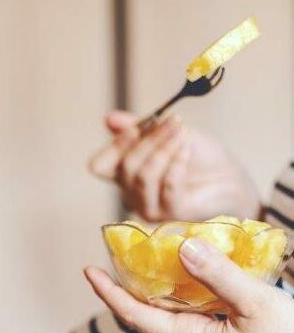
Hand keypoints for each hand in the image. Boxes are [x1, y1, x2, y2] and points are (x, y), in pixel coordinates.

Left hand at [84, 239, 293, 332]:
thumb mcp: (256, 306)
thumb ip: (219, 276)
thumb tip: (183, 247)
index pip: (133, 314)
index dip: (109, 292)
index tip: (89, 270)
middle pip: (148, 309)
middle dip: (131, 281)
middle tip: (124, 251)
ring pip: (173, 307)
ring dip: (160, 281)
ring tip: (153, 253)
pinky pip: (197, 307)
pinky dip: (189, 285)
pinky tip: (196, 268)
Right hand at [88, 110, 260, 221]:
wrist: (233, 180)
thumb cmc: (201, 160)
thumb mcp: (170, 135)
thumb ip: (141, 128)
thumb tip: (108, 119)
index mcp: (126, 176)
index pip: (99, 166)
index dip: (114, 146)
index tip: (137, 127)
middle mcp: (132, 195)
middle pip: (125, 166)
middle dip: (149, 140)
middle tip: (173, 122)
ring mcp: (150, 208)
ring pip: (143, 176)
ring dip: (164, 148)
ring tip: (183, 133)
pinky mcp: (172, 213)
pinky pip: (167, 184)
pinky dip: (177, 161)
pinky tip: (188, 149)